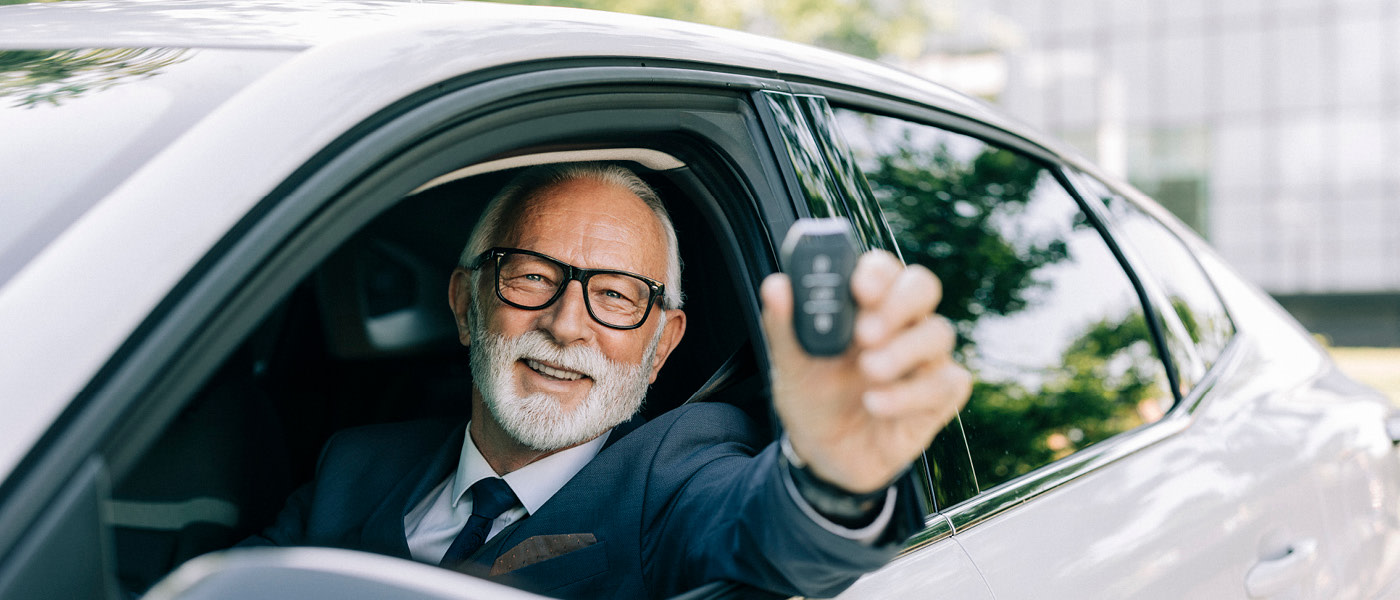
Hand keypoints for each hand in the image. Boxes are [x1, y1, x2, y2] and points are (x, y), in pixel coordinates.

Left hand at [761, 250, 970, 493]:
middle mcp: (900, 324)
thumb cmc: (813, 397)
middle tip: (866, 332)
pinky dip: (911, 394)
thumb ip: (784, 326)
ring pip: (937, 333)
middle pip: (922, 287)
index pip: (882, 269)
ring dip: (903, 350)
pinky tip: (877, 405)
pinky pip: (945, 384)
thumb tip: (776, 286)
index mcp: (864, 305)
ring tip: (869, 371)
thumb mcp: (790, 365)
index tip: (858, 288)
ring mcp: (924, 359)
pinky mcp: (938, 397)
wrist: (823, 454)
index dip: (876, 273)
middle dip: (898, 304)